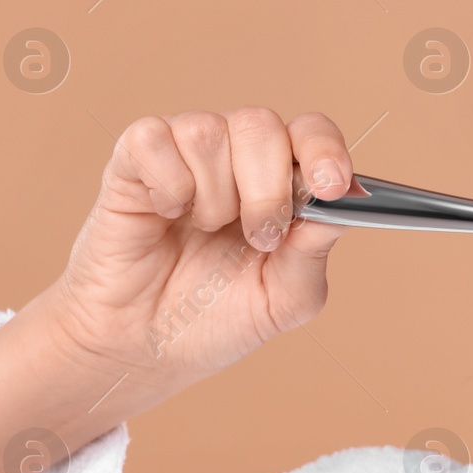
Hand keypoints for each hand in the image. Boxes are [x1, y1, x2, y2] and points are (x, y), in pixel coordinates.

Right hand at [45, 108, 357, 392]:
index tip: (330, 187)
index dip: (324, 149)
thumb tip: (340, 205)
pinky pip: (153, 139)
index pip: (311, 132)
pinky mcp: (132, 161)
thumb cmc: (217, 317)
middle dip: (267, 190)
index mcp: (282, 178)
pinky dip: (167, 184)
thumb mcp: (284, 299)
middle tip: (258, 238)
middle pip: (261, 125)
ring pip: (208, 131)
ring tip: (203, 230)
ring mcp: (185, 152)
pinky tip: (166, 214)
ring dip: (213, 195)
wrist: (147, 347)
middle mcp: (237, 154)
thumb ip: (313, 253)